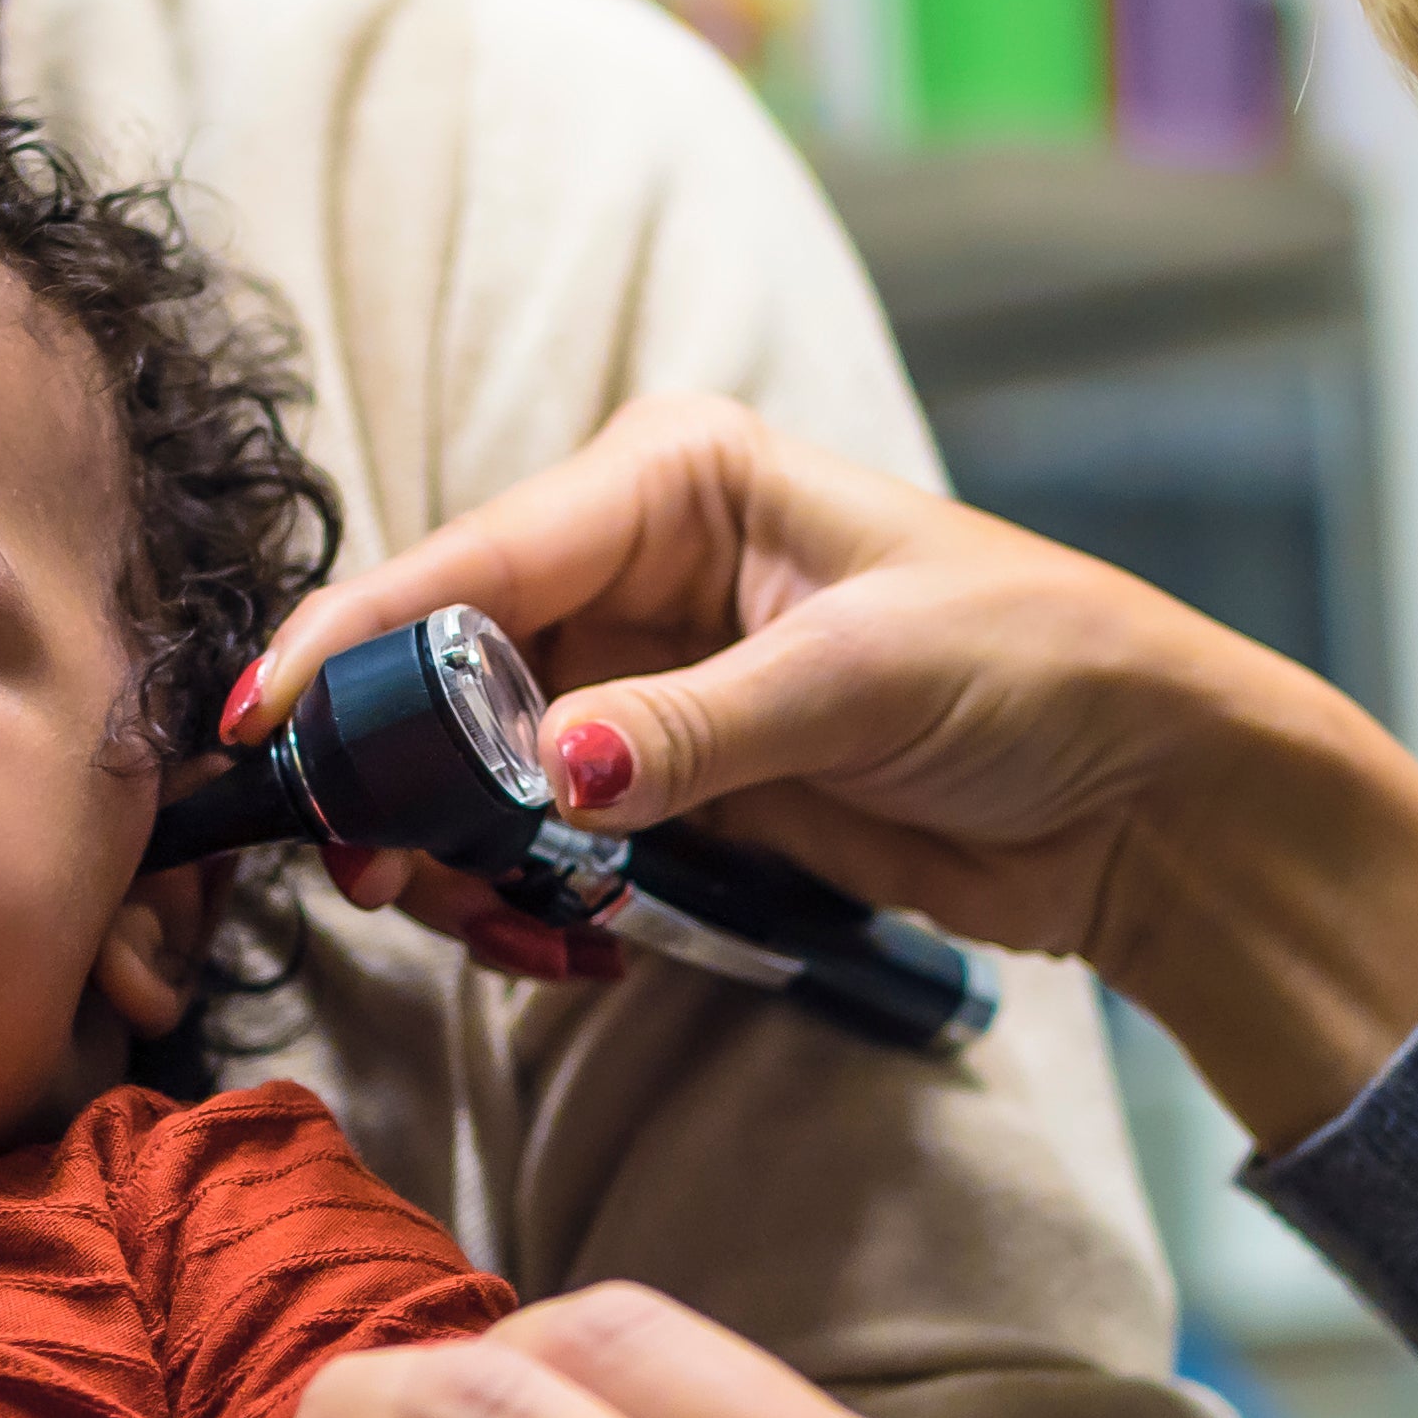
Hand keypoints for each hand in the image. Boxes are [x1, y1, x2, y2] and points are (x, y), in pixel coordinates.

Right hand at [229, 396, 1417, 1145]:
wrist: (1148, 793)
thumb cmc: (1040, 672)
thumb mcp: (864, 682)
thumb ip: (696, 729)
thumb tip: (555, 770)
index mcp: (675, 477)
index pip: (475, 558)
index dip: (357, 642)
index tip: (269, 726)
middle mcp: (636, 562)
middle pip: (442, 665)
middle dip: (396, 777)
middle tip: (383, 882)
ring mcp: (643, 677)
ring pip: (472, 765)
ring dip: (456, 855)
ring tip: (496, 930)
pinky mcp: (668, 778)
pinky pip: (539, 834)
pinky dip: (523, 893)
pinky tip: (561, 940)